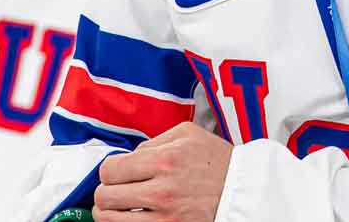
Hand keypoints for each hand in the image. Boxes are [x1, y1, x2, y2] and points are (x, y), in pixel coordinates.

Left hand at [93, 121, 231, 221]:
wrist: (243, 189)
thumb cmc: (218, 161)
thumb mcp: (188, 134)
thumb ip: (154, 141)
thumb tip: (130, 156)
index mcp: (164, 160)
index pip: (110, 169)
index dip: (108, 170)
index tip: (115, 172)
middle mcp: (162, 189)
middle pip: (105, 195)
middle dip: (106, 191)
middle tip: (115, 190)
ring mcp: (165, 215)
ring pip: (110, 218)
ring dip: (109, 212)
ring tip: (117, 207)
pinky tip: (133, 216)